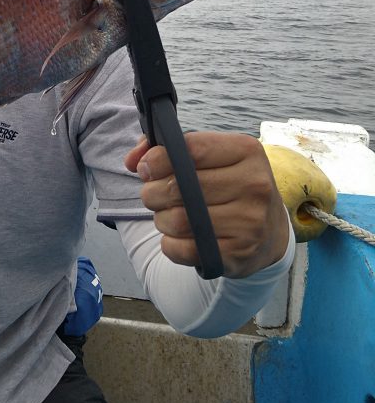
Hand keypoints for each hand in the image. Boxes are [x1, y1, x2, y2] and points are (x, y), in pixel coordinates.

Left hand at [125, 131, 289, 278]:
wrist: (270, 231)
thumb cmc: (229, 186)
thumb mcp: (210, 158)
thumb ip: (166, 150)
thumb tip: (133, 160)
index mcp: (246, 151)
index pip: (189, 149)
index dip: (157, 159)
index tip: (146, 169)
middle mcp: (254, 184)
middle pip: (179, 187)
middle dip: (153, 192)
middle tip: (154, 196)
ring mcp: (250, 222)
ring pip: (178, 220)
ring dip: (161, 219)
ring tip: (167, 216)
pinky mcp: (239, 254)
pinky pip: (183, 250)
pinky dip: (170, 245)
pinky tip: (178, 238)